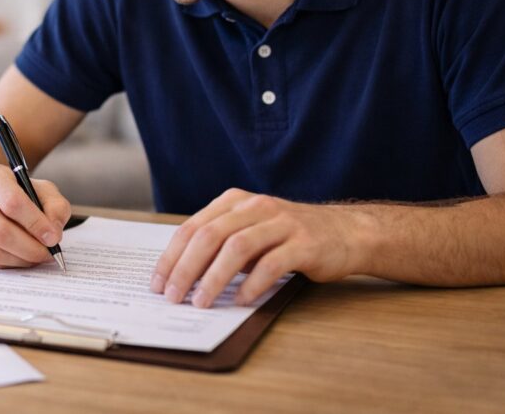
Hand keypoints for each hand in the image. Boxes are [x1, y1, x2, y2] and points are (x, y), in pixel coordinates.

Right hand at [0, 164, 70, 267]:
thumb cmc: (17, 194)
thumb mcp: (42, 191)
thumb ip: (55, 207)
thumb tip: (53, 233)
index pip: (12, 202)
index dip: (36, 224)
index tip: (54, 238)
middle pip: (0, 231)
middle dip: (30, 248)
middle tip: (48, 254)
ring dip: (20, 260)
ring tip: (36, 256)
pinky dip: (7, 264)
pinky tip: (19, 257)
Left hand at [150, 188, 367, 307]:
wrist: (346, 233)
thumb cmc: (289, 238)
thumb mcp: (250, 233)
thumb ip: (220, 246)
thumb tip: (182, 277)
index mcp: (235, 202)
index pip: (192, 227)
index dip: (171, 256)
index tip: (157, 283)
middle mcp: (255, 207)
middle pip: (209, 236)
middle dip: (185, 268)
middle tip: (173, 296)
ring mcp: (281, 222)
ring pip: (237, 248)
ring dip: (213, 278)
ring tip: (201, 302)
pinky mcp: (305, 242)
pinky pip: (272, 263)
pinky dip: (252, 284)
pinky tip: (240, 300)